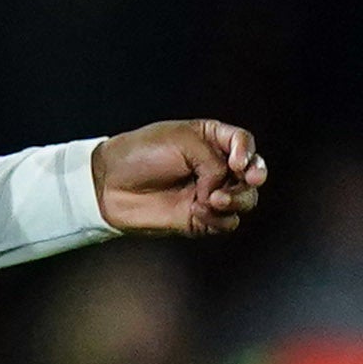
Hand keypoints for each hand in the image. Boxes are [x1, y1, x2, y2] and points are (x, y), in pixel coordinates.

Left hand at [94, 119, 265, 235]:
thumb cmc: (142, 154)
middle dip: (254, 178)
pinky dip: (219, 218)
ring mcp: (208, 194)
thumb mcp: (183, 142)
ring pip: (245, 200)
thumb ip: (213, 162)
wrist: (109, 184)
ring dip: (237, 200)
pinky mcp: (199, 219)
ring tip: (213, 199)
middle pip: (253, 174)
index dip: (248, 153)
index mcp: (212, 140)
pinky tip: (198, 211)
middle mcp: (215, 167)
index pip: (244, 144)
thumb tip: (225, 188)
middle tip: (247, 179)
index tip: (237, 162)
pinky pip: (226, 223)